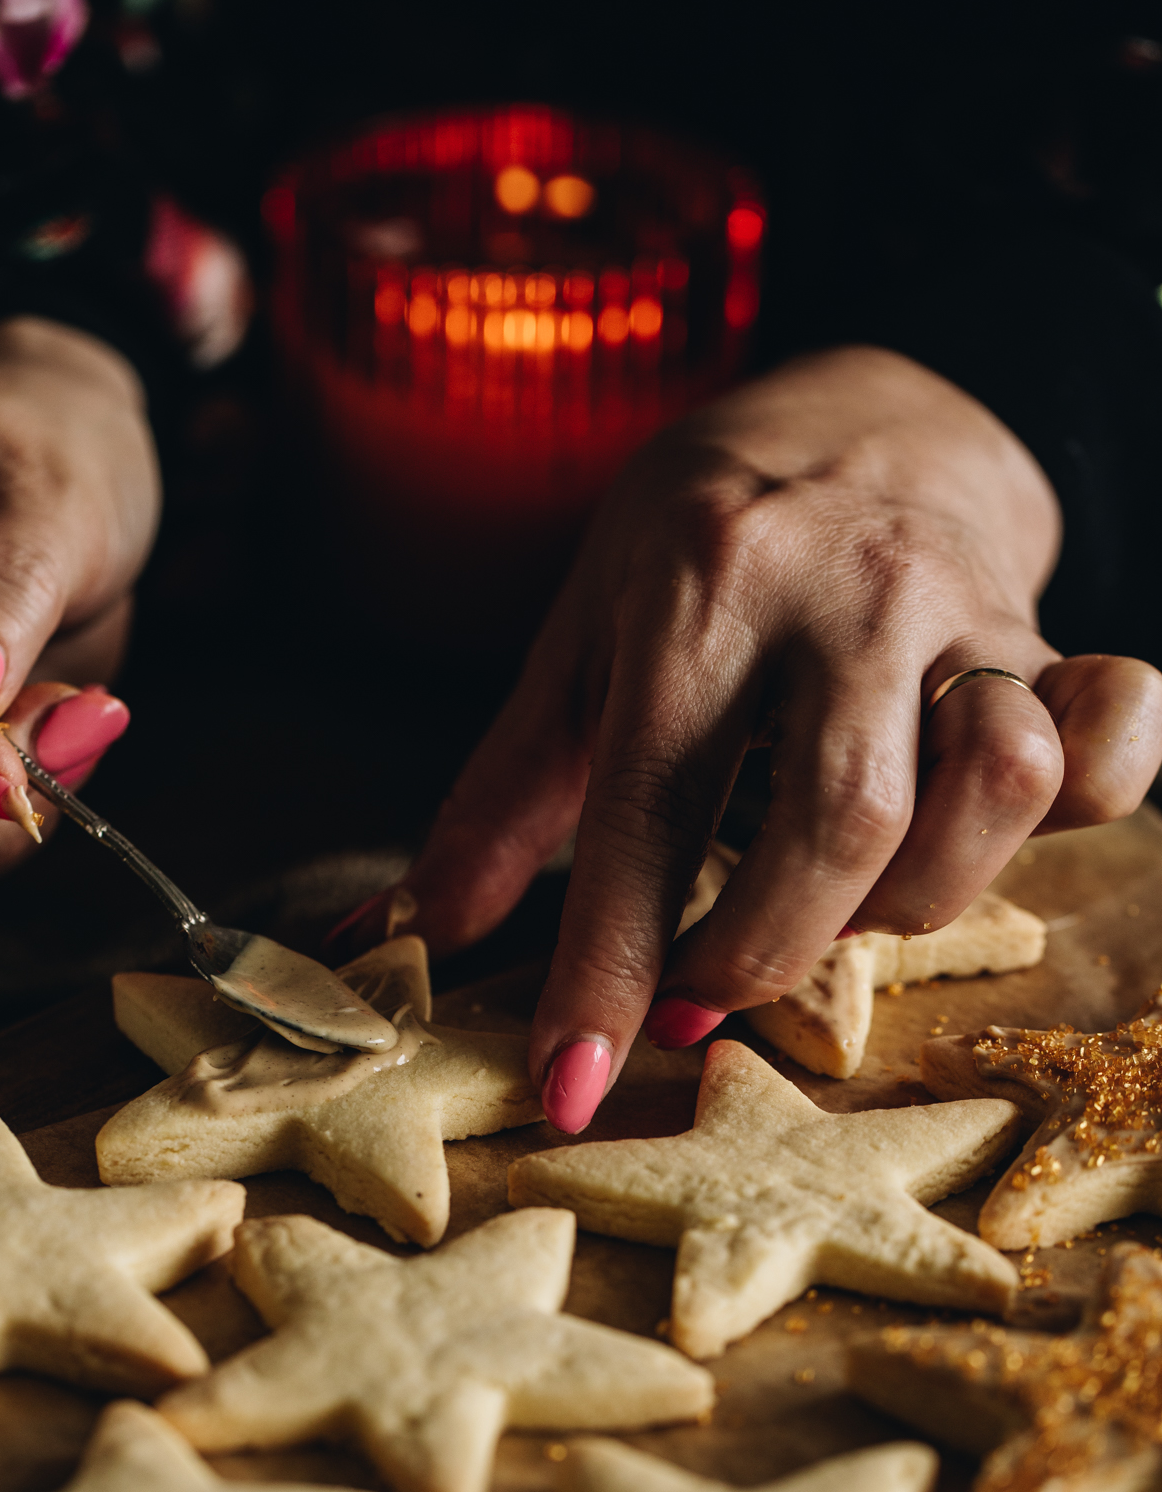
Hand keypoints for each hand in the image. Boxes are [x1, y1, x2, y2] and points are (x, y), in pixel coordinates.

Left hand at [335, 347, 1161, 1129]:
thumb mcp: (579, 645)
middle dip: (762, 951)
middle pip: (838, 822)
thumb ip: (500, 799)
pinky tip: (998, 816)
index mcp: (695, 590)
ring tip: (834, 894)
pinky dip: (1089, 793)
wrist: (860, 407)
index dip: (609, 966)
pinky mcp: (1051, 631)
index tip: (574, 1084)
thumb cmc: (697, 546)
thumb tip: (401, 938)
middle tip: (706, 986)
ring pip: (988, 788)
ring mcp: (962, 608)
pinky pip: (1120, 731)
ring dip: (908, 896)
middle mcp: (842, 589)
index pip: (649, 810)